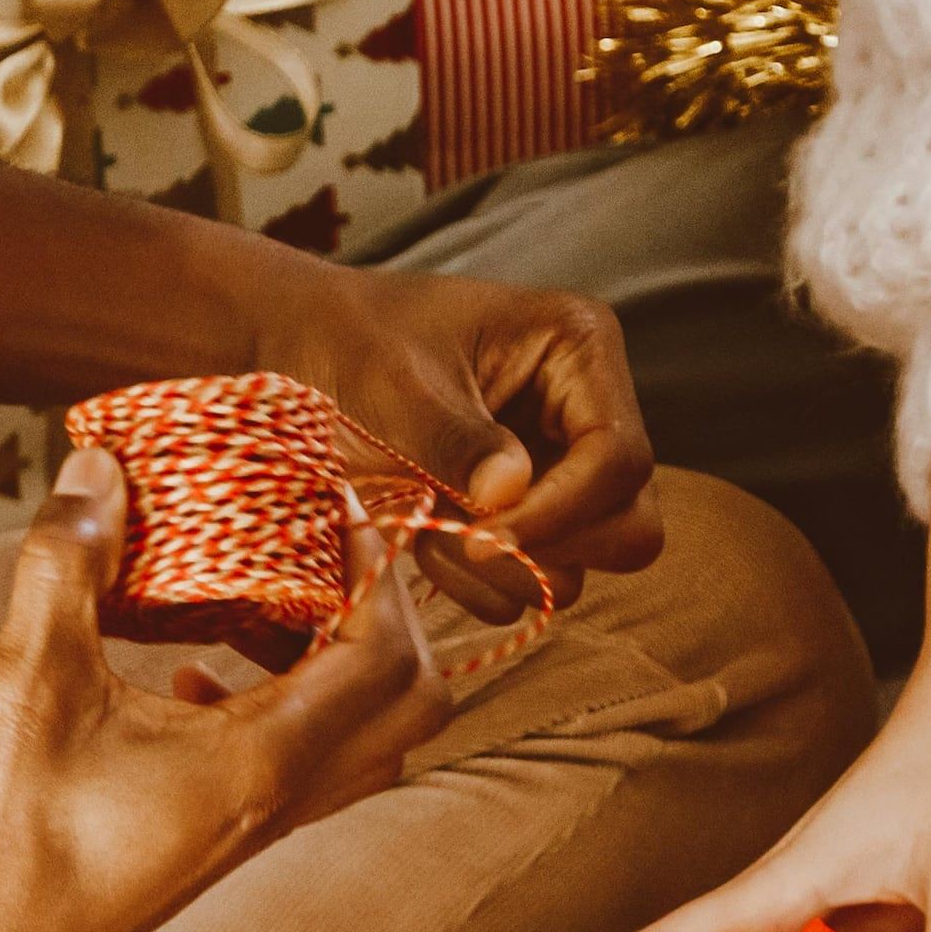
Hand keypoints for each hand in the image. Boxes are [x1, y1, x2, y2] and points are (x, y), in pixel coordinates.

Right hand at [0, 450, 452, 931]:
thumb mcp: (24, 675)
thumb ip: (70, 563)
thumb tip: (100, 469)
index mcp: (260, 766)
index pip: (387, 654)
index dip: (378, 566)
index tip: (332, 503)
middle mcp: (279, 811)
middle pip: (406, 705)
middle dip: (385, 613)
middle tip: (321, 550)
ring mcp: (248, 842)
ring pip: (355, 744)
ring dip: (332, 661)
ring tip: (254, 599)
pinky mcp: (209, 856)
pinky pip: (294, 775)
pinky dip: (275, 709)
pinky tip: (186, 681)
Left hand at [243, 257, 666, 605]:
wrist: (300, 357)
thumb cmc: (347, 344)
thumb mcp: (392, 382)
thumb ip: (454, 440)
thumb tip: (510, 494)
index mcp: (579, 348)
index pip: (620, 456)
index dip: (564, 510)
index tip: (482, 536)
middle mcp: (588, 411)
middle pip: (630, 525)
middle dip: (549, 547)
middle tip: (462, 541)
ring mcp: (564, 471)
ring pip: (584, 567)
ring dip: (505, 571)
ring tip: (429, 529)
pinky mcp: (530, 518)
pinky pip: (533, 587)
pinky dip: (480, 583)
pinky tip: (427, 538)